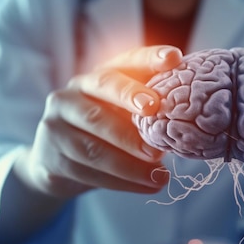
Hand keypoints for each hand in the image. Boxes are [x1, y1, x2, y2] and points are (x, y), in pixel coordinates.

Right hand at [14, 46, 182, 198]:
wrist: (55, 164)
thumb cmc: (105, 135)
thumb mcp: (123, 117)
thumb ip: (147, 112)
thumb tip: (191, 119)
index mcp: (98, 77)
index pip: (126, 60)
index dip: (149, 58)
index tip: (175, 58)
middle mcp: (72, 93)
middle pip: (102, 89)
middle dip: (130, 99)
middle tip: (155, 111)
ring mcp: (56, 124)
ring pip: (96, 142)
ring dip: (132, 161)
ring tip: (161, 174)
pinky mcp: (51, 156)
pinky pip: (89, 170)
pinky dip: (122, 181)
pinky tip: (148, 186)